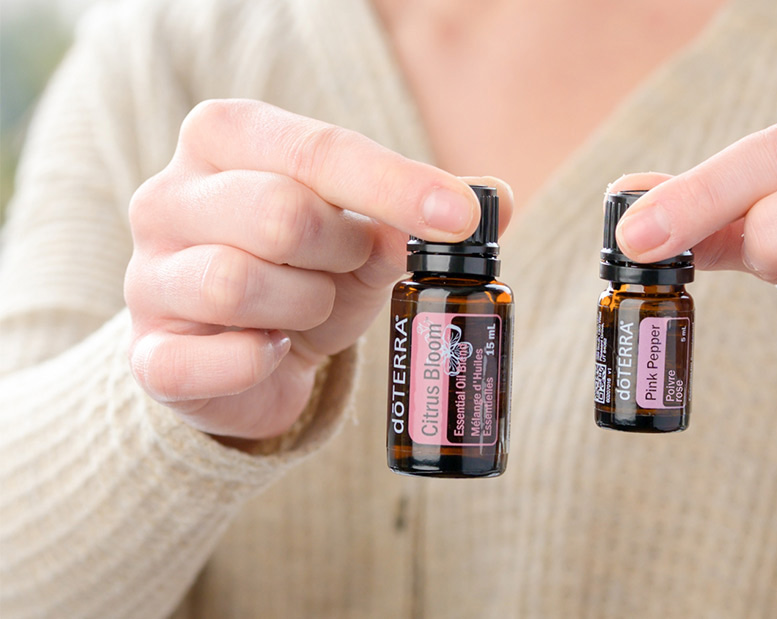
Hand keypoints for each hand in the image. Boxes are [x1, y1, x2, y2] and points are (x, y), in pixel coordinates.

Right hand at [125, 99, 511, 439]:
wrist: (244, 359)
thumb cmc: (308, 275)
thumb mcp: (367, 236)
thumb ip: (425, 215)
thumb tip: (498, 204)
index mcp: (224, 138)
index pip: (316, 150)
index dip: (396, 186)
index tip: (460, 219)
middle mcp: (167, 197)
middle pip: (277, 213)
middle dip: (341, 252)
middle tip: (350, 266)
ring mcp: (146, 278)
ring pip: (236, 283)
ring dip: (306, 305)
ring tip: (308, 308)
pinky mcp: (148, 356)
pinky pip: (202, 361)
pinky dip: (258, 362)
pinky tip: (274, 351)